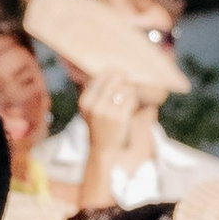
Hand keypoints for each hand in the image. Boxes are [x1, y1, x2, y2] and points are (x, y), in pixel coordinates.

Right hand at [77, 65, 157, 207]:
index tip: (117, 75)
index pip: (100, 77)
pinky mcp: (120, 119)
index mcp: (85, 101)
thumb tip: (112, 70)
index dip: (111, 73)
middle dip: (123, 79)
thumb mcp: (90, 109)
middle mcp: (94, 106)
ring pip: (125, 89)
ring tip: (128, 95)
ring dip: (129, 90)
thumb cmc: (97, 125)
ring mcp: (107, 113)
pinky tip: (131, 104)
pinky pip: (131, 100)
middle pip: (114, 79)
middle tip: (126, 82)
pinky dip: (133, 99)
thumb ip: (96, 91)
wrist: (101, 149)